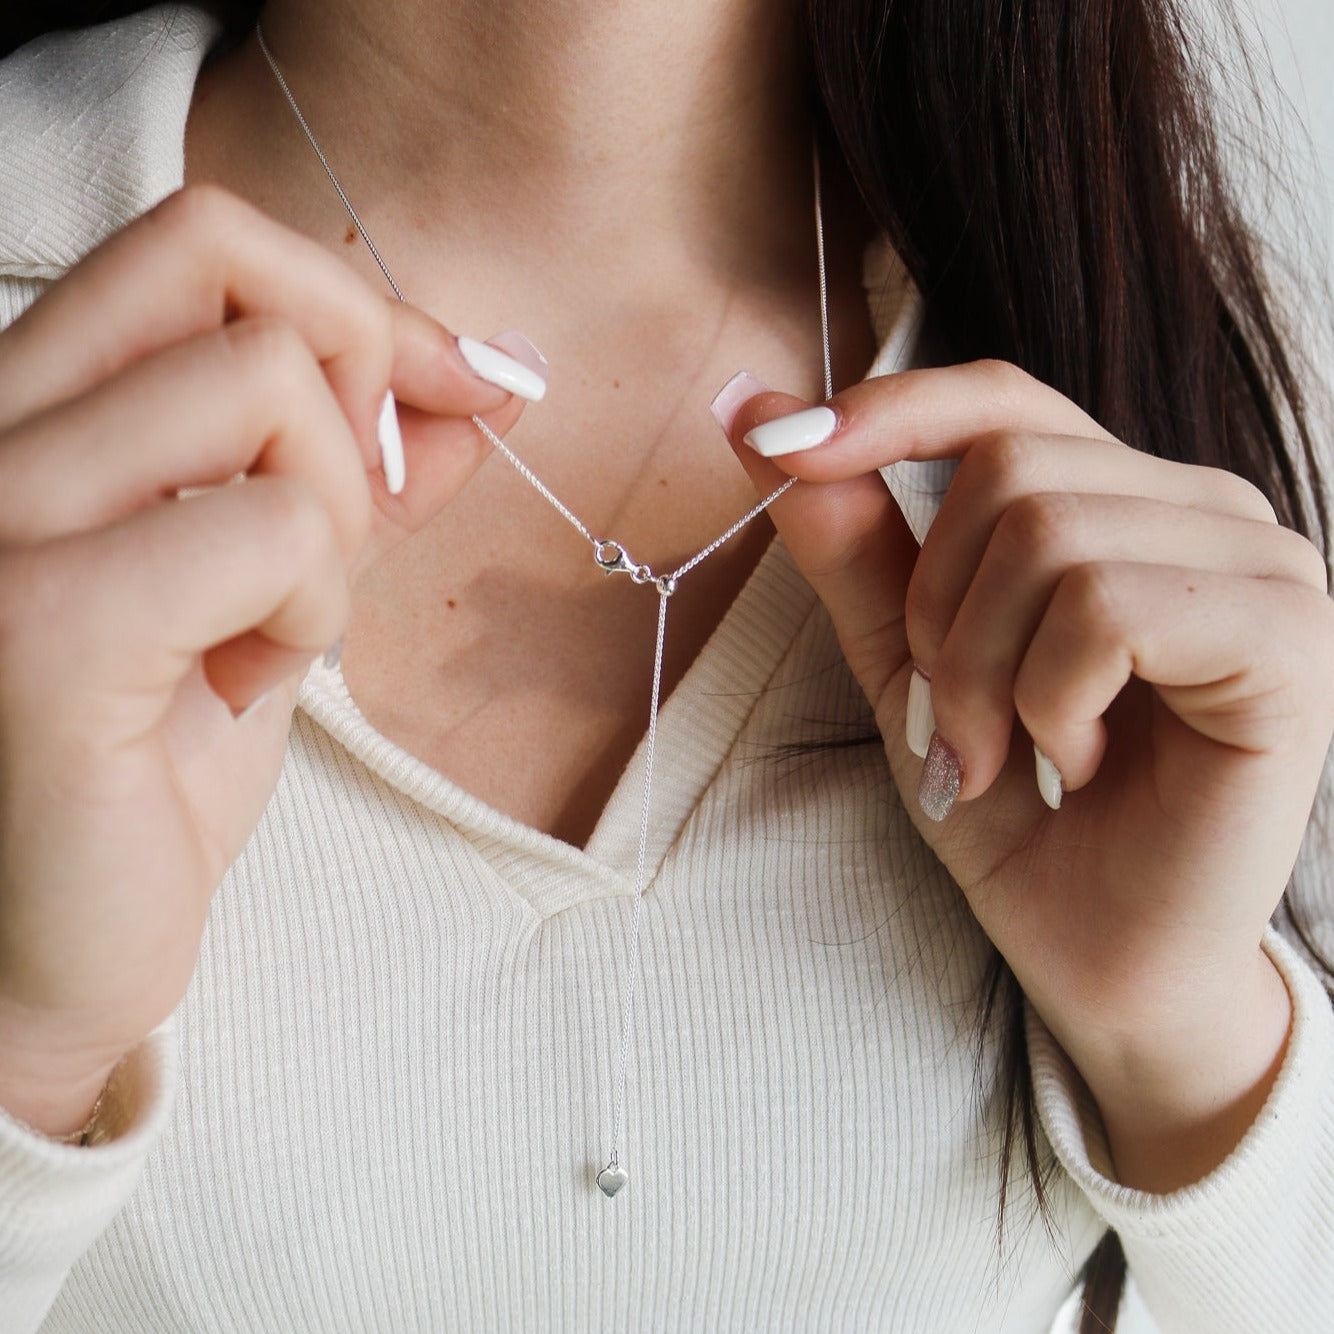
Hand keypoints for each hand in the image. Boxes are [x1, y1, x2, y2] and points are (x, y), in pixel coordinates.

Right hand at [0, 185, 530, 1135]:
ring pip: (267, 394)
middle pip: (245, 294)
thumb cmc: (144, 773)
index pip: (199, 244)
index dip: (354, 307)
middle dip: (358, 414)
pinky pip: (266, 531)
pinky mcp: (42, 634)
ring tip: (269, 641)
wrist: (44, 950)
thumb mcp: (272, 589)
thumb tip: (480, 382)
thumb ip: (362, 478)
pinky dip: (308, 610)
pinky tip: (244, 686)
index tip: (448, 393)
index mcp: (34, 414)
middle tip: (331, 549)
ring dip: (331, 533)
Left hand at [724, 360, 1333, 1187]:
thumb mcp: (909, 665)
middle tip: (960, 723)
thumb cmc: (1017, 812)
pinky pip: (1105, 605)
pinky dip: (1051, 700)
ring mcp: (1256, 562)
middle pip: (1008, 467)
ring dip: (984, 673)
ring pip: (1048, 534)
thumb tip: (760, 419)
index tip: (774, 447)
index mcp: (1119, 501)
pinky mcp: (1283, 632)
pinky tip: (1079, 765)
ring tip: (1010, 755)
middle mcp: (1201, 508)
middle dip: (937, 613)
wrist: (1104, 959)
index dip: (886, 410)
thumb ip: (853, 546)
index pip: (999, 398)